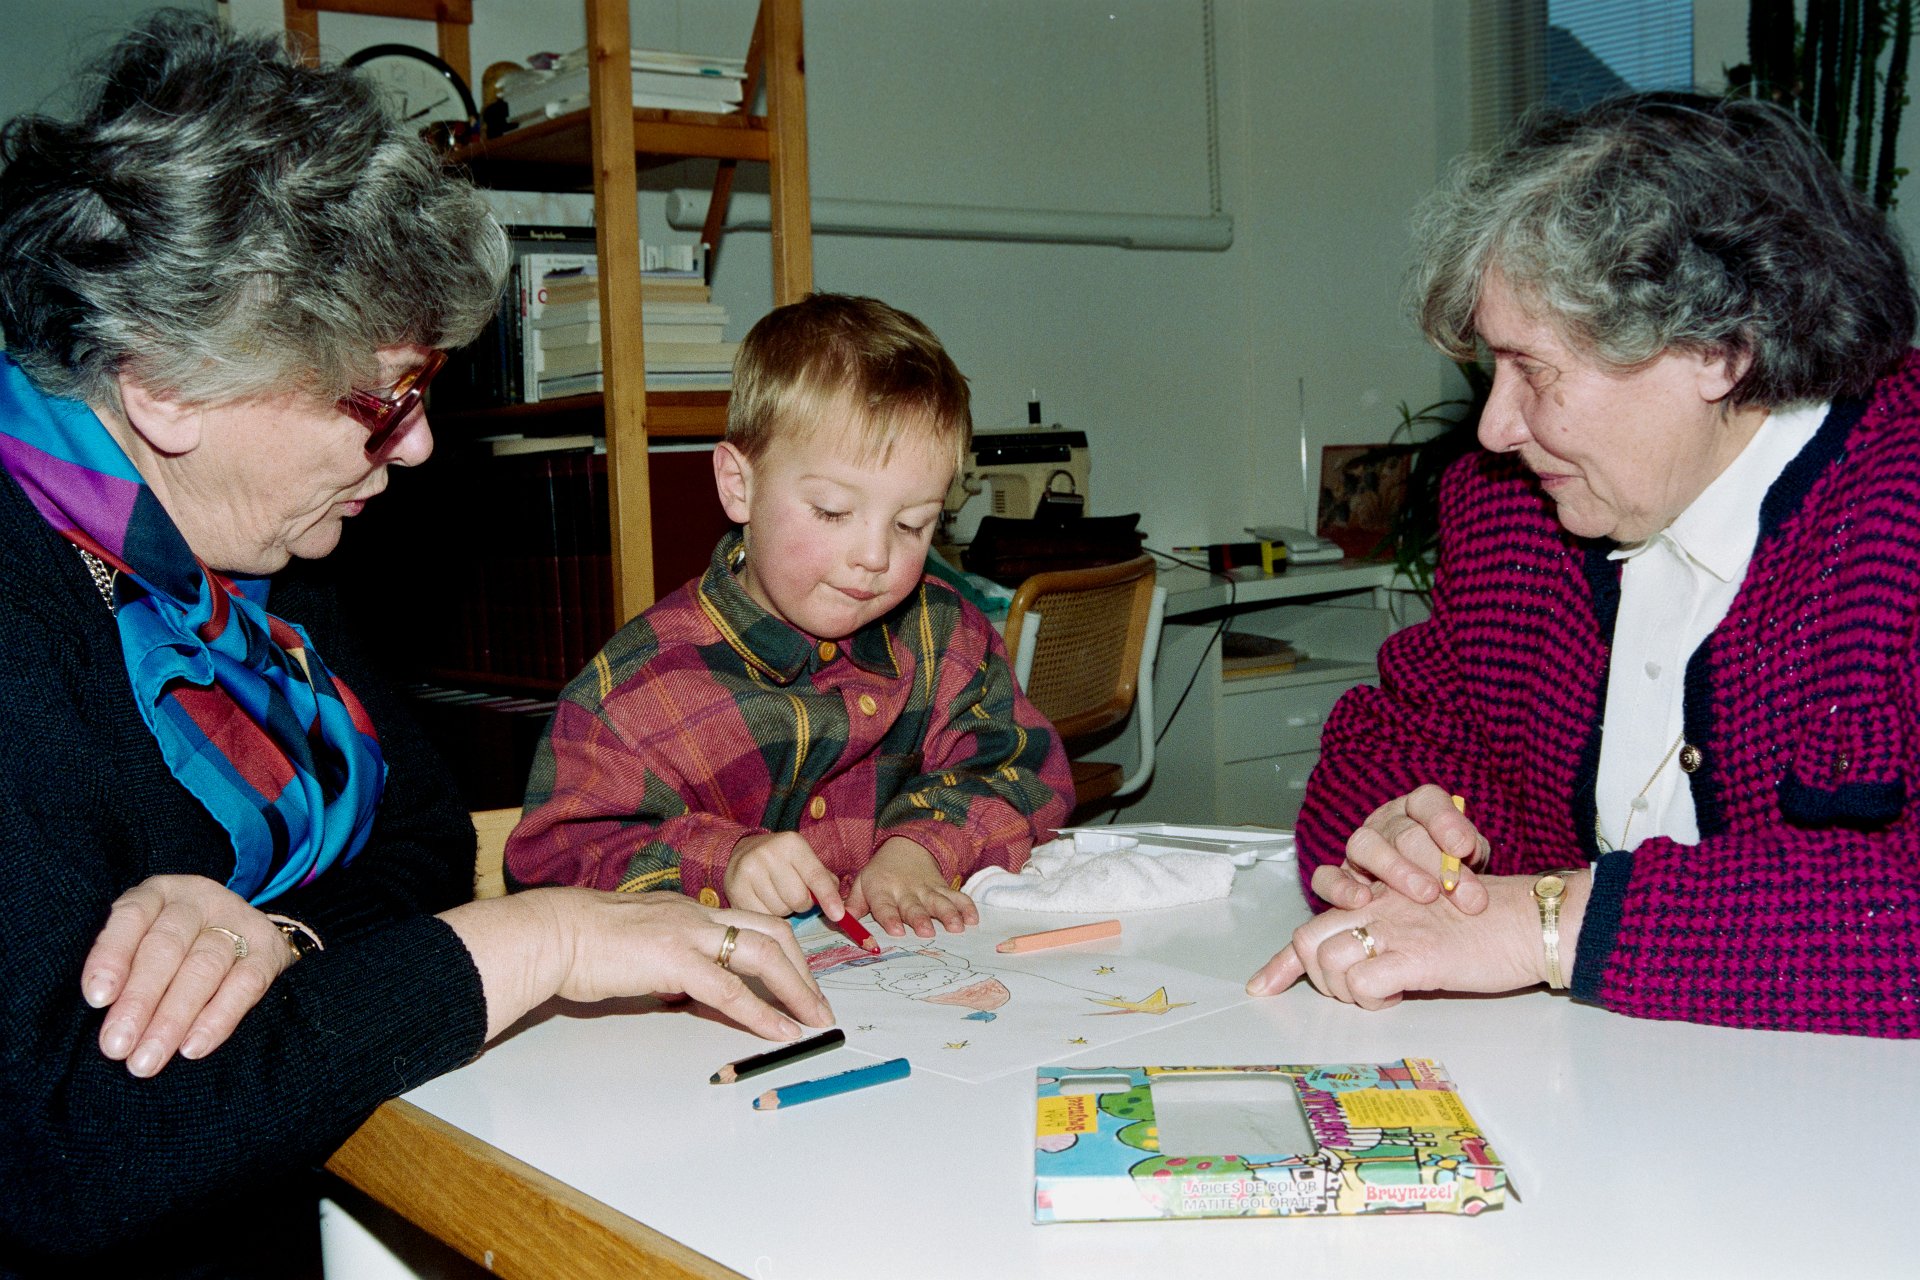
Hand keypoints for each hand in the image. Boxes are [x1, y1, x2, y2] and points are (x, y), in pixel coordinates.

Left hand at [81, 875, 292, 1076]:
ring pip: (204, 967)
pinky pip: (245, 985)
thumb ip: (125, 969)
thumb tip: (106, 1016)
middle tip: (117, 1047)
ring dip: (173, 1018)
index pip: (132, 916)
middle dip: (139, 1001)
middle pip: (167, 947)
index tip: (97, 999)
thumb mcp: (143, 942)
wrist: (242, 938)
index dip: (112, 956)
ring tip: (148, 1059)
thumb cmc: (174, 950)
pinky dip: (218, 1018)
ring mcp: (239, 921)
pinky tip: (193, 1047)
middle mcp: (199, 900)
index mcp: (159, 894)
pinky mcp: (269, 950)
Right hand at [440, 888, 835, 1042]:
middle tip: (819, 1006)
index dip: (785, 952)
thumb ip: (671, 964)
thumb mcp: (640, 948)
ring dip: (796, 990)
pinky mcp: (674, 961)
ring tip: (814, 1020)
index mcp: (690, 910)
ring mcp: (688, 934)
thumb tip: (689, 990)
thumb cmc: (582, 944)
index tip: (801, 980)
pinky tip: (780, 1031)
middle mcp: (698, 915)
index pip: (753, 924)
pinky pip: (730, 989)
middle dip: (805, 971)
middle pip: (773, 933)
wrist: (551, 933)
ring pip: (764, 955)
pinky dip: (761, 1012)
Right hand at [724, 831, 846, 919]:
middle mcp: (769, 853)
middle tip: (793, 895)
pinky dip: (767, 915)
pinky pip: (762, 916)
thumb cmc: (782, 860)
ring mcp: (749, 870)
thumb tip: (836, 907)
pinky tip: (762, 901)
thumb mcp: (804, 860)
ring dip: (783, 910)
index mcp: (792, 844)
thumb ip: (824, 880)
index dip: (828, 898)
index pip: (816, 876)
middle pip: (799, 899)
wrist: (742, 851)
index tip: (838, 916)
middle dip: (801, 904)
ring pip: (780, 910)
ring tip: (775, 895)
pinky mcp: (736, 888)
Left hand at [847, 837, 977, 937]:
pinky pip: (957, 896)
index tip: (896, 932)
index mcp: (882, 889)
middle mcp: (905, 890)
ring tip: (957, 928)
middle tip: (927, 932)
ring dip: (949, 914)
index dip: (890, 918)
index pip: (884, 905)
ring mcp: (927, 888)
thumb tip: (838, 923)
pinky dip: (967, 907)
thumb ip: (853, 905)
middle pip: (914, 906)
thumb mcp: (862, 884)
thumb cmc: (880, 875)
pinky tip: (974, 919)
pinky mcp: (943, 887)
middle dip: (921, 919)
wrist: (906, 848)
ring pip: (939, 902)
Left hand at [1245, 872, 1586, 1008]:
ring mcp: (1395, 928)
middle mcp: (1378, 905)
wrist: (1530, 920)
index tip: (1262, 987)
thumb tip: (1367, 972)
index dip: (1282, 962)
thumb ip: (1391, 935)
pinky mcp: (1417, 954)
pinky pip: (1364, 982)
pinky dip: (1370, 1000)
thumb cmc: (1486, 926)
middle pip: (1308, 939)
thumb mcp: (1426, 923)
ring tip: (1379, 995)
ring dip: (1344, 992)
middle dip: (1313, 977)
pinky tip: (1398, 997)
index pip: (1314, 923)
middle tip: (1349, 994)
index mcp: (1378, 897)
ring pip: (1329, 962)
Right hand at [1312, 784, 1491, 914]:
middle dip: (1434, 862)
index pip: (1428, 802)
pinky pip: (1326, 876)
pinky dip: (1340, 887)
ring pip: (1365, 846)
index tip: (1464, 847)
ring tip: (1425, 894)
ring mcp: (1360, 848)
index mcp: (1420, 809)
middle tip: (1455, 887)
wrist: (1428, 891)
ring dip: (1396, 870)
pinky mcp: (1338, 875)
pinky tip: (1361, 901)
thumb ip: (1470, 857)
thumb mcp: (1469, 858)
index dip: (1445, 821)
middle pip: (1404, 832)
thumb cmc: (1452, 871)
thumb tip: (1470, 874)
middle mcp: (1387, 823)